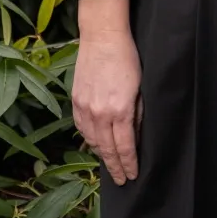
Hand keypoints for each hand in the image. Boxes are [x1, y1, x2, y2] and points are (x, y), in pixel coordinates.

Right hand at [72, 0, 141, 185]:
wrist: (102, 36)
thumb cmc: (127, 58)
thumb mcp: (140, 88)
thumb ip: (137, 114)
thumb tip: (135, 135)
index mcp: (120, 110)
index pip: (125, 147)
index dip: (129, 164)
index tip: (132, 175)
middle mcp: (100, 112)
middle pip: (107, 149)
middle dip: (115, 167)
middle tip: (121, 180)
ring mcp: (85, 107)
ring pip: (92, 141)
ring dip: (101, 155)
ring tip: (110, 165)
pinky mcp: (76, 100)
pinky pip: (81, 128)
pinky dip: (88, 139)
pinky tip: (94, 145)